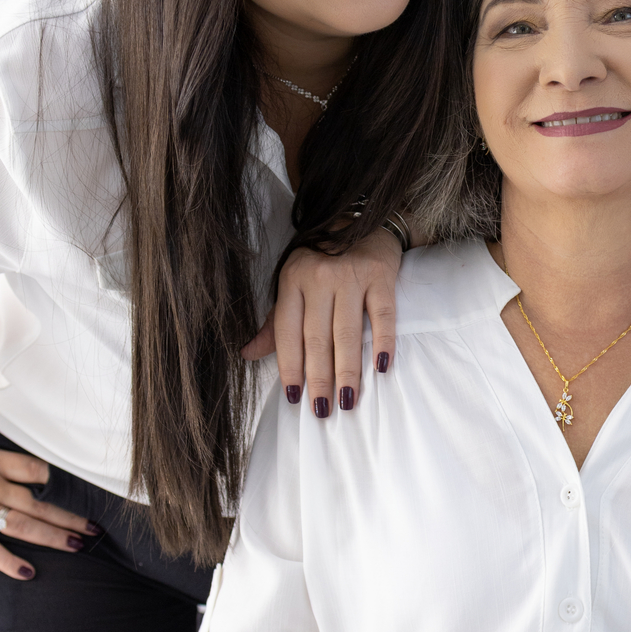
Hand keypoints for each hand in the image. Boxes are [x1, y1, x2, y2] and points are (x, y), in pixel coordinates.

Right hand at [0, 377, 98, 577]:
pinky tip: (29, 573)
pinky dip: (9, 563)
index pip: (34, 468)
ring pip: (25, 526)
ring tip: (78, 546)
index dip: (52, 477)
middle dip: (68, 516)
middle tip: (94, 528)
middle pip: (39, 502)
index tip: (68, 486)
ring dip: (53, 537)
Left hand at [241, 229, 400, 416]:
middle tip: (322, 410)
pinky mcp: (380, 275)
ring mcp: (351, 275)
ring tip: (347, 400)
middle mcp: (319, 277)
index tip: (294, 397)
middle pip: (317, 337)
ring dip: (348, 371)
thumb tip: (247, 354)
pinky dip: (383, 343)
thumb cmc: (323, 260)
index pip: (288, 332)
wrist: (362, 221)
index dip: (290, 367)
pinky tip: (381, 368)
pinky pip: (382, 315)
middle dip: (319, 378)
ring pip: (347, 332)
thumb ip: (275, 323)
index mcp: (292, 280)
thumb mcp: (292, 284)